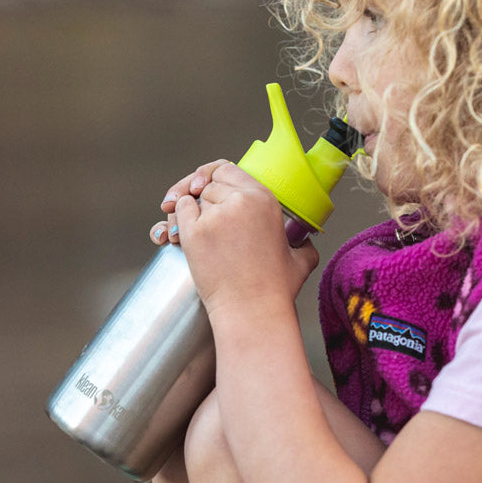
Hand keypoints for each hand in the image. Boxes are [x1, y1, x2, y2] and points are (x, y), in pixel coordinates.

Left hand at [152, 161, 318, 317]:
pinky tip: (184, 232)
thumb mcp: (299, 260)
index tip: (214, 191)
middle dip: (206, 199)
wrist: (252, 312)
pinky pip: (180, 210)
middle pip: (210, 184)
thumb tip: (304, 240)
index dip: (218, 180)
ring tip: (200, 234)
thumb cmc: (275, 291)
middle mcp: (241, 201)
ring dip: (193, 210)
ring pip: (194, 197)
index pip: (229, 170)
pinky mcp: (195, 231)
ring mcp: (216, 215)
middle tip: (207, 220)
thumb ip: (302, 243)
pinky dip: (178, 218)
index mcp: (265, 199)